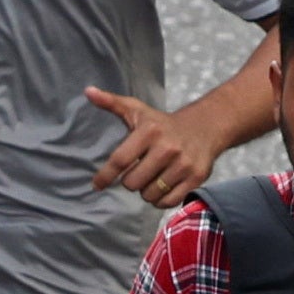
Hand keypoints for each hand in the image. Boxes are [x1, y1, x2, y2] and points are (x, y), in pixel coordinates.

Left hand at [84, 85, 211, 206]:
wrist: (205, 127)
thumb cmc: (162, 123)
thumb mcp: (137, 110)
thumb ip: (111, 103)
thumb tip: (88, 91)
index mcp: (150, 131)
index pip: (120, 160)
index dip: (105, 176)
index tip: (97, 185)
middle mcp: (167, 148)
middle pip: (132, 183)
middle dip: (130, 181)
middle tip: (138, 171)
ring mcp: (183, 164)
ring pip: (149, 194)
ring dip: (146, 191)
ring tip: (152, 177)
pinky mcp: (196, 177)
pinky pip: (167, 202)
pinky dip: (160, 200)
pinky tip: (162, 187)